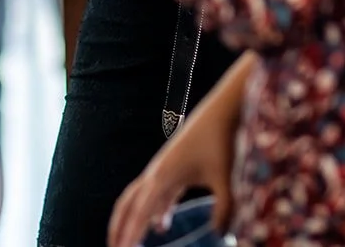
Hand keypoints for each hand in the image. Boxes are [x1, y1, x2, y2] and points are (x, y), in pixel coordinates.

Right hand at [107, 78, 239, 246]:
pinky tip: (162, 225)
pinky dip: (153, 210)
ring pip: (138, 197)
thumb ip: (225, 210)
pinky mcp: (173, 166)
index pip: (140, 211)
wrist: (223, 111)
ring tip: (131, 242)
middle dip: (119, 227)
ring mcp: (163, 168)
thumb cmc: (223, 141)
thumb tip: (221, 235)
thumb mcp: (226, 179)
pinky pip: (155, 192)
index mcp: (163, 175)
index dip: (129, 233)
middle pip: (128, 203)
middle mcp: (157, 172)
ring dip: (132, 218)